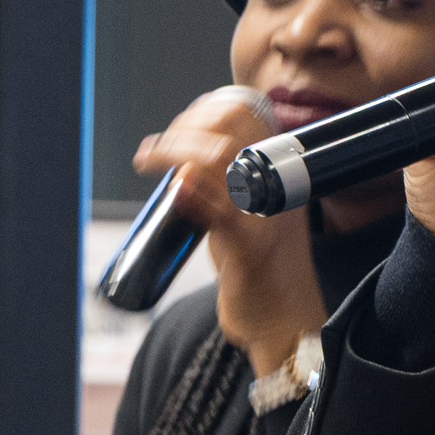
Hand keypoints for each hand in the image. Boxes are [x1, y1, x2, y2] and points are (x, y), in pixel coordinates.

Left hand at [134, 90, 328, 376]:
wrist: (286, 323)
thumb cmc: (261, 272)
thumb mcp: (246, 216)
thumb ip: (224, 187)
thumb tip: (183, 162)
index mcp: (283, 177)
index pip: (249, 117)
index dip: (208, 111)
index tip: (180, 127)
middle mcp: (278, 190)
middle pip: (233, 131)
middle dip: (185, 128)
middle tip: (157, 149)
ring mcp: (267, 218)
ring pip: (223, 161)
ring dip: (177, 150)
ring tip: (148, 158)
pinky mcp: (251, 251)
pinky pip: (223, 214)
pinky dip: (196, 196)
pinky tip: (176, 188)